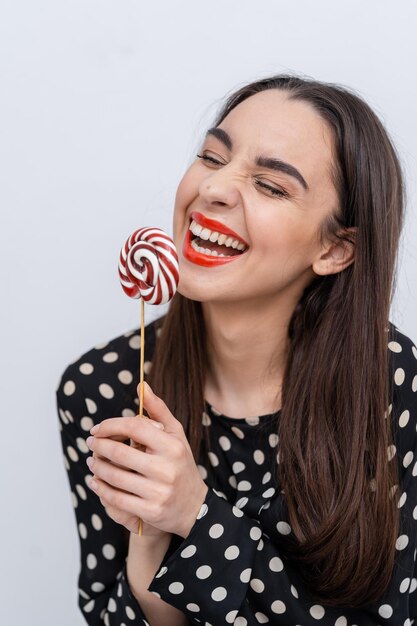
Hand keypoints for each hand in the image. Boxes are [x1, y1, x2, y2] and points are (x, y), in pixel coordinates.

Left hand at [86, 382, 208, 537]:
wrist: (194, 506)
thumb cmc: (180, 463)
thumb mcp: (175, 435)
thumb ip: (158, 410)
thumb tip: (142, 385)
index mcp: (172, 446)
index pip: (135, 427)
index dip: (111, 425)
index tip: (98, 428)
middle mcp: (166, 468)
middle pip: (120, 453)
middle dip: (99, 446)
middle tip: (91, 443)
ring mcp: (158, 491)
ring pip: (114, 476)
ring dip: (97, 467)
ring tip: (92, 461)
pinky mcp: (150, 511)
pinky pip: (116, 498)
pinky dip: (101, 489)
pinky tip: (96, 481)